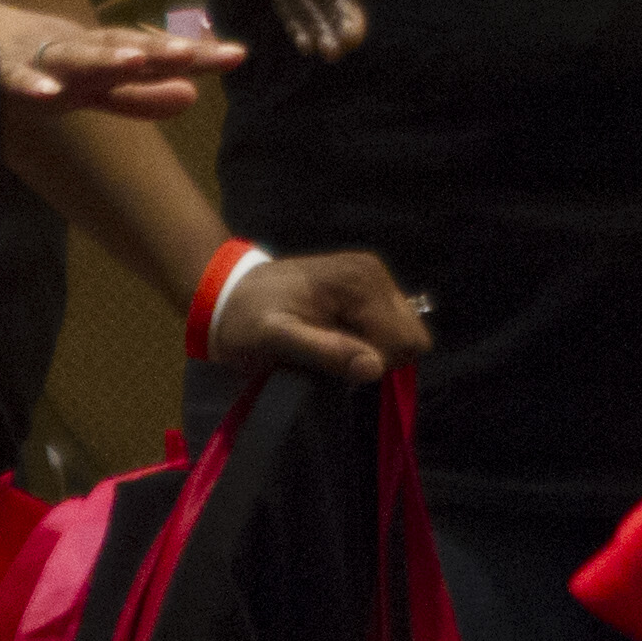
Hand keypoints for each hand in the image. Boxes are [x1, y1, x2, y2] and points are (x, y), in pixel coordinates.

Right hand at [0, 0, 238, 115]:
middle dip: (157, 51)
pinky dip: (31, 82)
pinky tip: (50, 94)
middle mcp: (75, 48)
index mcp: (99, 54)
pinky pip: (16, 77)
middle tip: (193, 54)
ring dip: (103, 58)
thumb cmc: (35, 60)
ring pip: (75, 56)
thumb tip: (195, 98)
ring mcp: (37, 55)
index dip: (193, 56)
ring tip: (135, 62)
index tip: (239, 56)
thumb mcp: (91, 87)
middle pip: (122, 49)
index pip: (153, 55)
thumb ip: (139, 97)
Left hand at [209, 249, 431, 384]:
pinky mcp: (368, 285)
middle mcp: (375, 272)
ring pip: (405, 332)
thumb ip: (326, 351)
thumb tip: (375, 367)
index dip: (377, 364)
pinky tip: (339, 336)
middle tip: (336, 357)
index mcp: (359, 281)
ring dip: (374, 349)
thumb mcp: (277, 338)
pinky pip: (390, 324)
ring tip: (333, 346)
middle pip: (411, 336)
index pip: (405, 340)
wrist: (230, 293)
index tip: (340, 367)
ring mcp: (374, 276)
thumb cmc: (248, 318)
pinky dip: (370, 339)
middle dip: (379, 356)